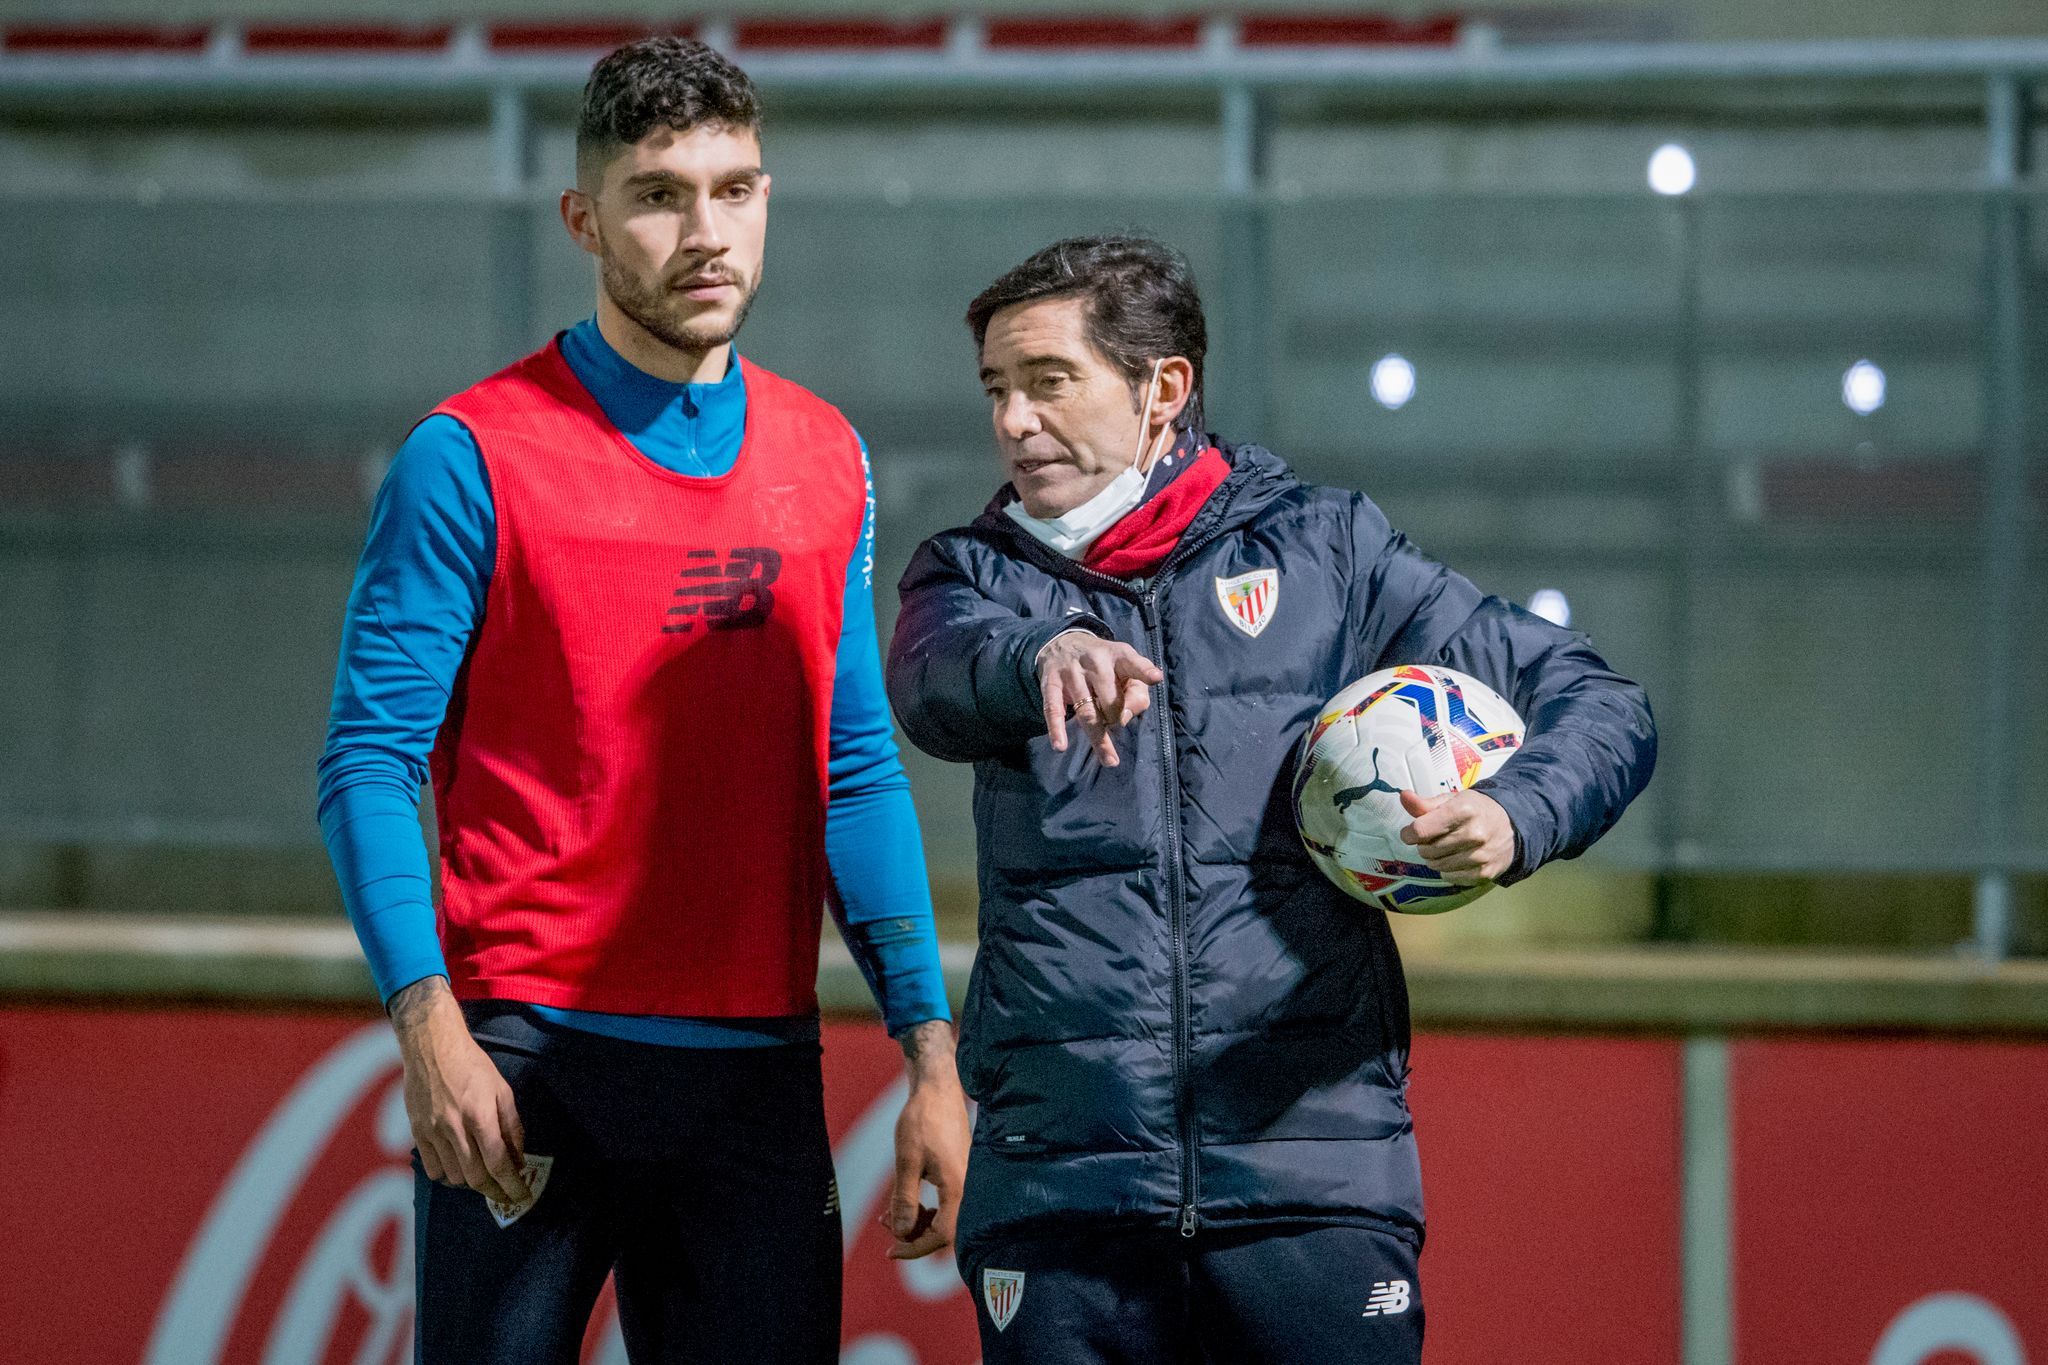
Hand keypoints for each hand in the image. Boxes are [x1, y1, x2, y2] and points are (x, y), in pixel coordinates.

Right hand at [389, 977, 529, 1205]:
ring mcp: (433, 1132)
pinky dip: (448, 1176)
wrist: (431, 1048)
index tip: (522, 1197)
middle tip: (507, 1196)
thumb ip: (512, 1126)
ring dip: (473, 1184)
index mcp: (480, 1115)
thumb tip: (519, 1158)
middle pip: (476, 1177)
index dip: (511, 1185)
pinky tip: (459, 1169)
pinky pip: (432, 1168)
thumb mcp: (502, 1090)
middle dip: (495, 1192)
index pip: (498, 1163)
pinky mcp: (417, 1133)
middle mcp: (455, 1128)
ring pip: (454, 1177)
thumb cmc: (472, 1065)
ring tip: (486, 1180)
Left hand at [883, 1020, 968, 1260]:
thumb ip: (904, 1201)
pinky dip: (927, 1208)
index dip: (914, 1248)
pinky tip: (908, 1201)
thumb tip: (901, 1234)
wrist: (938, 1089)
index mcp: (958, 1188)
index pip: (941, 1236)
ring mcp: (968, 1181)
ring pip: (946, 1218)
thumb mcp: (906, 1162)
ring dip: (918, 1221)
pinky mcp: (963, 1174)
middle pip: (945, 1231)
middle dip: (914, 1234)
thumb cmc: (922, 1121)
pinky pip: (948, 1204)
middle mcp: (969, 1189)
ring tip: (890, 1214)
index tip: (890, 1251)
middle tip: (885, 1225)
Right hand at [1036, 630, 1163, 766]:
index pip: (1133, 662)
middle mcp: (1094, 661)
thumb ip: (1137, 692)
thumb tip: (1126, 717)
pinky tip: (1060, 745)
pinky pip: (1053, 709)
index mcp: (1118, 655)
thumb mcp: (1124, 669)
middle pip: (1110, 699)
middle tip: (1115, 723)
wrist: (1062, 643)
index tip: (1155, 678)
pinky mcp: (1050, 683)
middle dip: (1116, 718)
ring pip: (1087, 711)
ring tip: (1110, 760)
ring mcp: (1071, 672)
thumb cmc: (1103, 665)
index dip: (1144, 671)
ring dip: (1098, 738)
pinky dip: (1056, 728)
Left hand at [1398, 789, 1515, 884]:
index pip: (1421, 830)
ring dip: (1434, 859)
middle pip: (1426, 850)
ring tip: (1445, 848)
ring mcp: (1481, 856)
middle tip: (1433, 838)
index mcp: (1464, 810)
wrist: (1512, 825)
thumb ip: (1424, 803)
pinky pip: (1450, 877)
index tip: (1410, 833)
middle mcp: (1474, 834)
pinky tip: (1456, 858)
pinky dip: (1447, 870)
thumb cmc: (1476, 811)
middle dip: (1423, 845)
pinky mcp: (1484, 873)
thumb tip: (1404, 797)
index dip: (1409, 833)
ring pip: (1436, 866)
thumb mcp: (1452, 800)